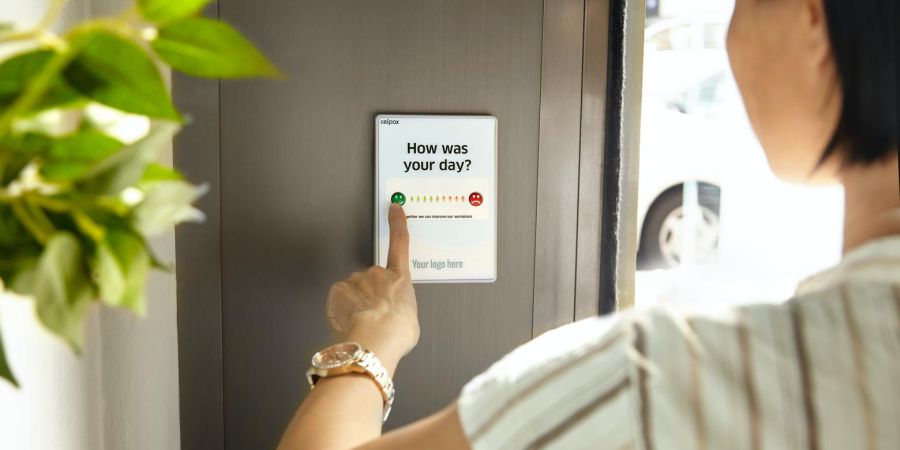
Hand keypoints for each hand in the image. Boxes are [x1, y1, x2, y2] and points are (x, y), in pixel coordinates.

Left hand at [325, 204, 418, 372]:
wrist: (375, 340)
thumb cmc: (395, 333)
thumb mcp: (410, 321)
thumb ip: (402, 310)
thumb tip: (396, 315)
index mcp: (399, 278)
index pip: (400, 243)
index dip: (397, 223)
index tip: (394, 208)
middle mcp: (378, 274)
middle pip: (372, 278)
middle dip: (371, 293)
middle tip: (375, 315)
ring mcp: (357, 281)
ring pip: (354, 289)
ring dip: (356, 303)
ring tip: (363, 322)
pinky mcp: (339, 290)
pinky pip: (339, 298)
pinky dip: (342, 309)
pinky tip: (350, 321)